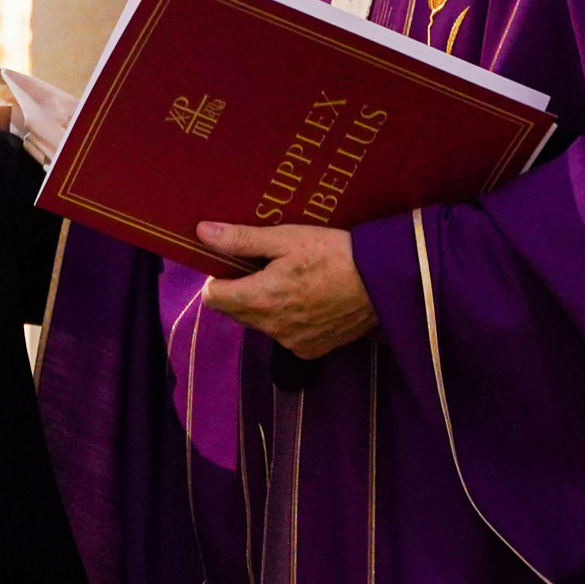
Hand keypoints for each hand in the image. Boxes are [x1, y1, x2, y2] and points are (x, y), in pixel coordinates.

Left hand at [197, 222, 378, 359]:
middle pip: (235, 311)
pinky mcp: (310, 350)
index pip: (212, 298)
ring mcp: (291, 342)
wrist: (382, 281)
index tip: (236, 263)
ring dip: (264, 305)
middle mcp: (271, 328)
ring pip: (259, 324)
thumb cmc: (333, 253)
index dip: (219, 278)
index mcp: (259, 299)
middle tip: (266, 267)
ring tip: (292, 281)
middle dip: (241, 290)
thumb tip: (202, 233)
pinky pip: (284, 336)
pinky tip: (309, 299)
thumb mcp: (286, 238)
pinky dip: (288, 320)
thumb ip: (241, 240)